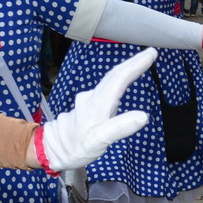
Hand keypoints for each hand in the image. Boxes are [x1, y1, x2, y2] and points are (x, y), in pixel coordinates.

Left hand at [37, 49, 155, 170]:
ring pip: (110, 81)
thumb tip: (143, 116)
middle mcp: (93, 97)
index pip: (120, 78)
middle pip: (115, 75)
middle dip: (133, 62)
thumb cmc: (76, 148)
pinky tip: (121, 84)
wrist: (51, 150)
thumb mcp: (99, 141)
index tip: (151, 53)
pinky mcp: (87, 106)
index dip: (136, 65)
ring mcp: (89, 100)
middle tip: (150, 53)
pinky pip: (106, 89)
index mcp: (98, 103)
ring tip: (140, 64)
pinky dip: (117, 82)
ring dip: (125, 70)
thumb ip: (120, 128)